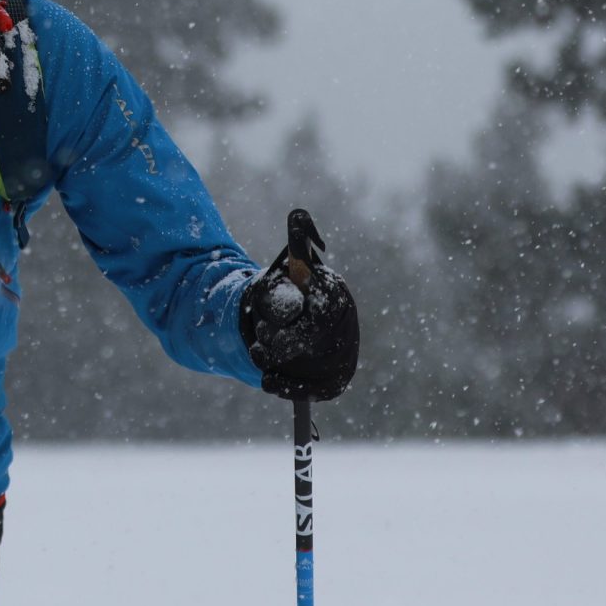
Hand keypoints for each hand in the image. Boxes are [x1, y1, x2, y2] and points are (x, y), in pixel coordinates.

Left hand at [242, 208, 360, 401]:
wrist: (302, 323)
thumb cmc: (299, 290)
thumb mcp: (295, 265)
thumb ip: (298, 241)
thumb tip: (298, 214)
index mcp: (337, 296)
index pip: (319, 306)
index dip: (288, 315)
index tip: (263, 321)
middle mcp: (346, 328)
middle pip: (311, 341)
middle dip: (279, 339)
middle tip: (258, 334)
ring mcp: (343, 357)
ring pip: (309, 367)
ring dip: (276, 360)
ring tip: (259, 350)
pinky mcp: (333, 382)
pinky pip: (313, 391)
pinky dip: (287, 387)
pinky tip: (268, 379)